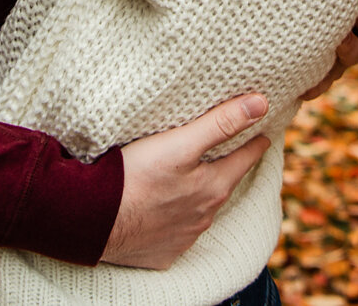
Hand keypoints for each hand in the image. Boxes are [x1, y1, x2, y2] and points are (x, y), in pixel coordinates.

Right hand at [102, 94, 270, 269]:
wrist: (93, 220)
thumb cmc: (136, 176)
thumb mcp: (180, 143)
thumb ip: (221, 123)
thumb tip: (261, 103)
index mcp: (214, 187)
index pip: (246, 158)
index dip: (255, 142)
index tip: (264, 133)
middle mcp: (205, 216)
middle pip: (223, 186)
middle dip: (226, 169)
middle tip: (228, 154)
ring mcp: (183, 238)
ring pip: (200, 211)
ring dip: (199, 197)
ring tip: (190, 182)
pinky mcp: (161, 253)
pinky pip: (175, 235)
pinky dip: (174, 222)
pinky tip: (162, 212)